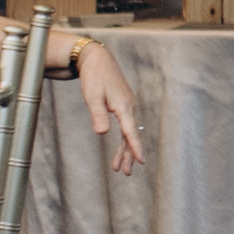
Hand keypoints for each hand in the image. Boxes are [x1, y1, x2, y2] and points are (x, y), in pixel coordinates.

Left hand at [70, 38, 147, 174]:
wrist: (97, 60)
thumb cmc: (94, 78)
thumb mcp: (92, 96)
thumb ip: (97, 115)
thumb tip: (102, 134)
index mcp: (124, 106)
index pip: (131, 131)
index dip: (135, 147)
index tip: (141, 161)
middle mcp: (130, 107)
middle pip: (132, 135)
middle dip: (129, 155)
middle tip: (125, 173)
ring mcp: (129, 106)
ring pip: (130, 132)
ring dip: (125, 150)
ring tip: (118, 167)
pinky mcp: (124, 105)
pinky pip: (127, 126)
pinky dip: (124, 139)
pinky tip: (120, 149)